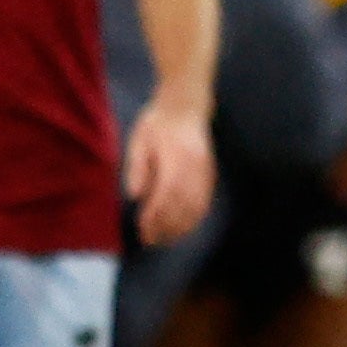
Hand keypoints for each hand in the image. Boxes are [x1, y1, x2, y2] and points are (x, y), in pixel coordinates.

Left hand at [125, 97, 215, 247]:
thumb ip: (137, 168)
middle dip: (167, 227)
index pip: (166, 195)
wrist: (185, 105)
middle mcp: (194, 168)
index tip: (142, 229)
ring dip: (182, 226)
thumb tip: (136, 196)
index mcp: (175, 158)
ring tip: (166, 239)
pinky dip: (195, 217)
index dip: (155, 216)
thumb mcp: (139, 141)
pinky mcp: (210, 173)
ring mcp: (205, 171)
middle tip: (151, 241)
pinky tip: (184, 226)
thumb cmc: (157, 122)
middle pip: (183, 206)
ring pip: (197, 206)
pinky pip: (205, 201)